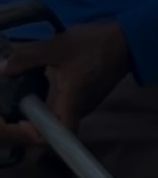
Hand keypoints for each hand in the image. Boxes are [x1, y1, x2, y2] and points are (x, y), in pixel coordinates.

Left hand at [0, 21, 131, 141]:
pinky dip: (51, 101)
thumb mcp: (56, 47)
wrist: (125, 41)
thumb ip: (26, 58)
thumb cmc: (93, 46)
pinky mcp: (88, 97)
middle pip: (56, 126)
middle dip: (33, 121)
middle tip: (12, 106)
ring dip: (41, 110)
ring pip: (60, 115)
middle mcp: (80, 108)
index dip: (40, 136)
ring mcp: (85, 103)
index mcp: (71, 100)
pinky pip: (65, 106)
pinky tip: (39, 84)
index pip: (59, 134)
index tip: (22, 124)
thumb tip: (4, 69)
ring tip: (20, 94)